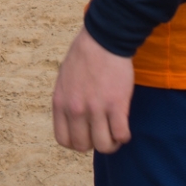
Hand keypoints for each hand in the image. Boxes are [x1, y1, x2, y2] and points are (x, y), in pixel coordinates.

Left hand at [51, 28, 133, 153]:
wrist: (104, 39)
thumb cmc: (85, 56)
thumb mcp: (64, 79)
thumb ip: (66, 100)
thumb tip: (72, 119)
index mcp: (60, 103)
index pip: (63, 139)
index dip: (76, 141)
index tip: (86, 134)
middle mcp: (75, 109)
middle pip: (82, 146)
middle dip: (94, 143)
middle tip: (103, 133)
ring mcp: (96, 108)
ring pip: (104, 145)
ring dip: (112, 143)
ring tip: (116, 133)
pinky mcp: (116, 105)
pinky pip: (121, 134)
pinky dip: (124, 136)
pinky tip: (125, 127)